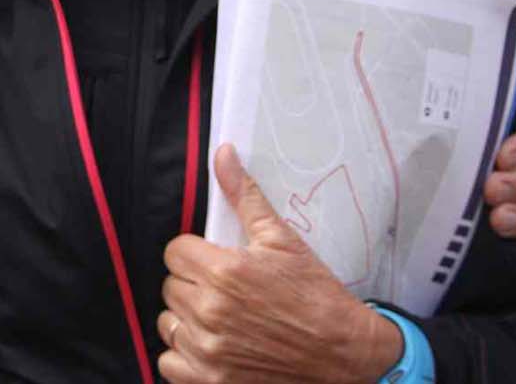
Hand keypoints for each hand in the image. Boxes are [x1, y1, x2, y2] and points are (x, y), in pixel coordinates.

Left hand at [157, 145, 402, 382]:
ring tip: (219, 316)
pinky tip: (210, 345)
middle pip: (171, 285)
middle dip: (193, 282)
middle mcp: (210, 310)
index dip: (195, 253)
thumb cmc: (316, 296)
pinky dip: (184, 355)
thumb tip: (224, 154)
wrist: (346, 354)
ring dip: (187, 318)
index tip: (215, 261)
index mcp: (224, 271)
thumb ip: (244, 196)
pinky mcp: (210, 380)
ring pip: (168, 321)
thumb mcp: (282, 240)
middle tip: (224, 289)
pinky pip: (169, 362)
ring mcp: (209, 350)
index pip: (175, 251)